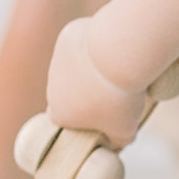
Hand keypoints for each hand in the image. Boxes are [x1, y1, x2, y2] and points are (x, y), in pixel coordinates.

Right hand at [45, 17, 147, 147]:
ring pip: (73, 66)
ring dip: (90, 68)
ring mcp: (57, 62)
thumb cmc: (120, 98)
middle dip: (87, 91)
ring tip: (116, 68)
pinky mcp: (66, 38)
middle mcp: (52, 88)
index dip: (84, 118)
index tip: (104, 112)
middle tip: (114, 89)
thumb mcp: (126, 129)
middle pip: (68, 93)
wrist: (117, 56)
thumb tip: (120, 141)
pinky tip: (111, 47)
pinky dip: (94, 45)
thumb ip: (119, 139)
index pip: (66, 120)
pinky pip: (80, 43)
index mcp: (60, 114)